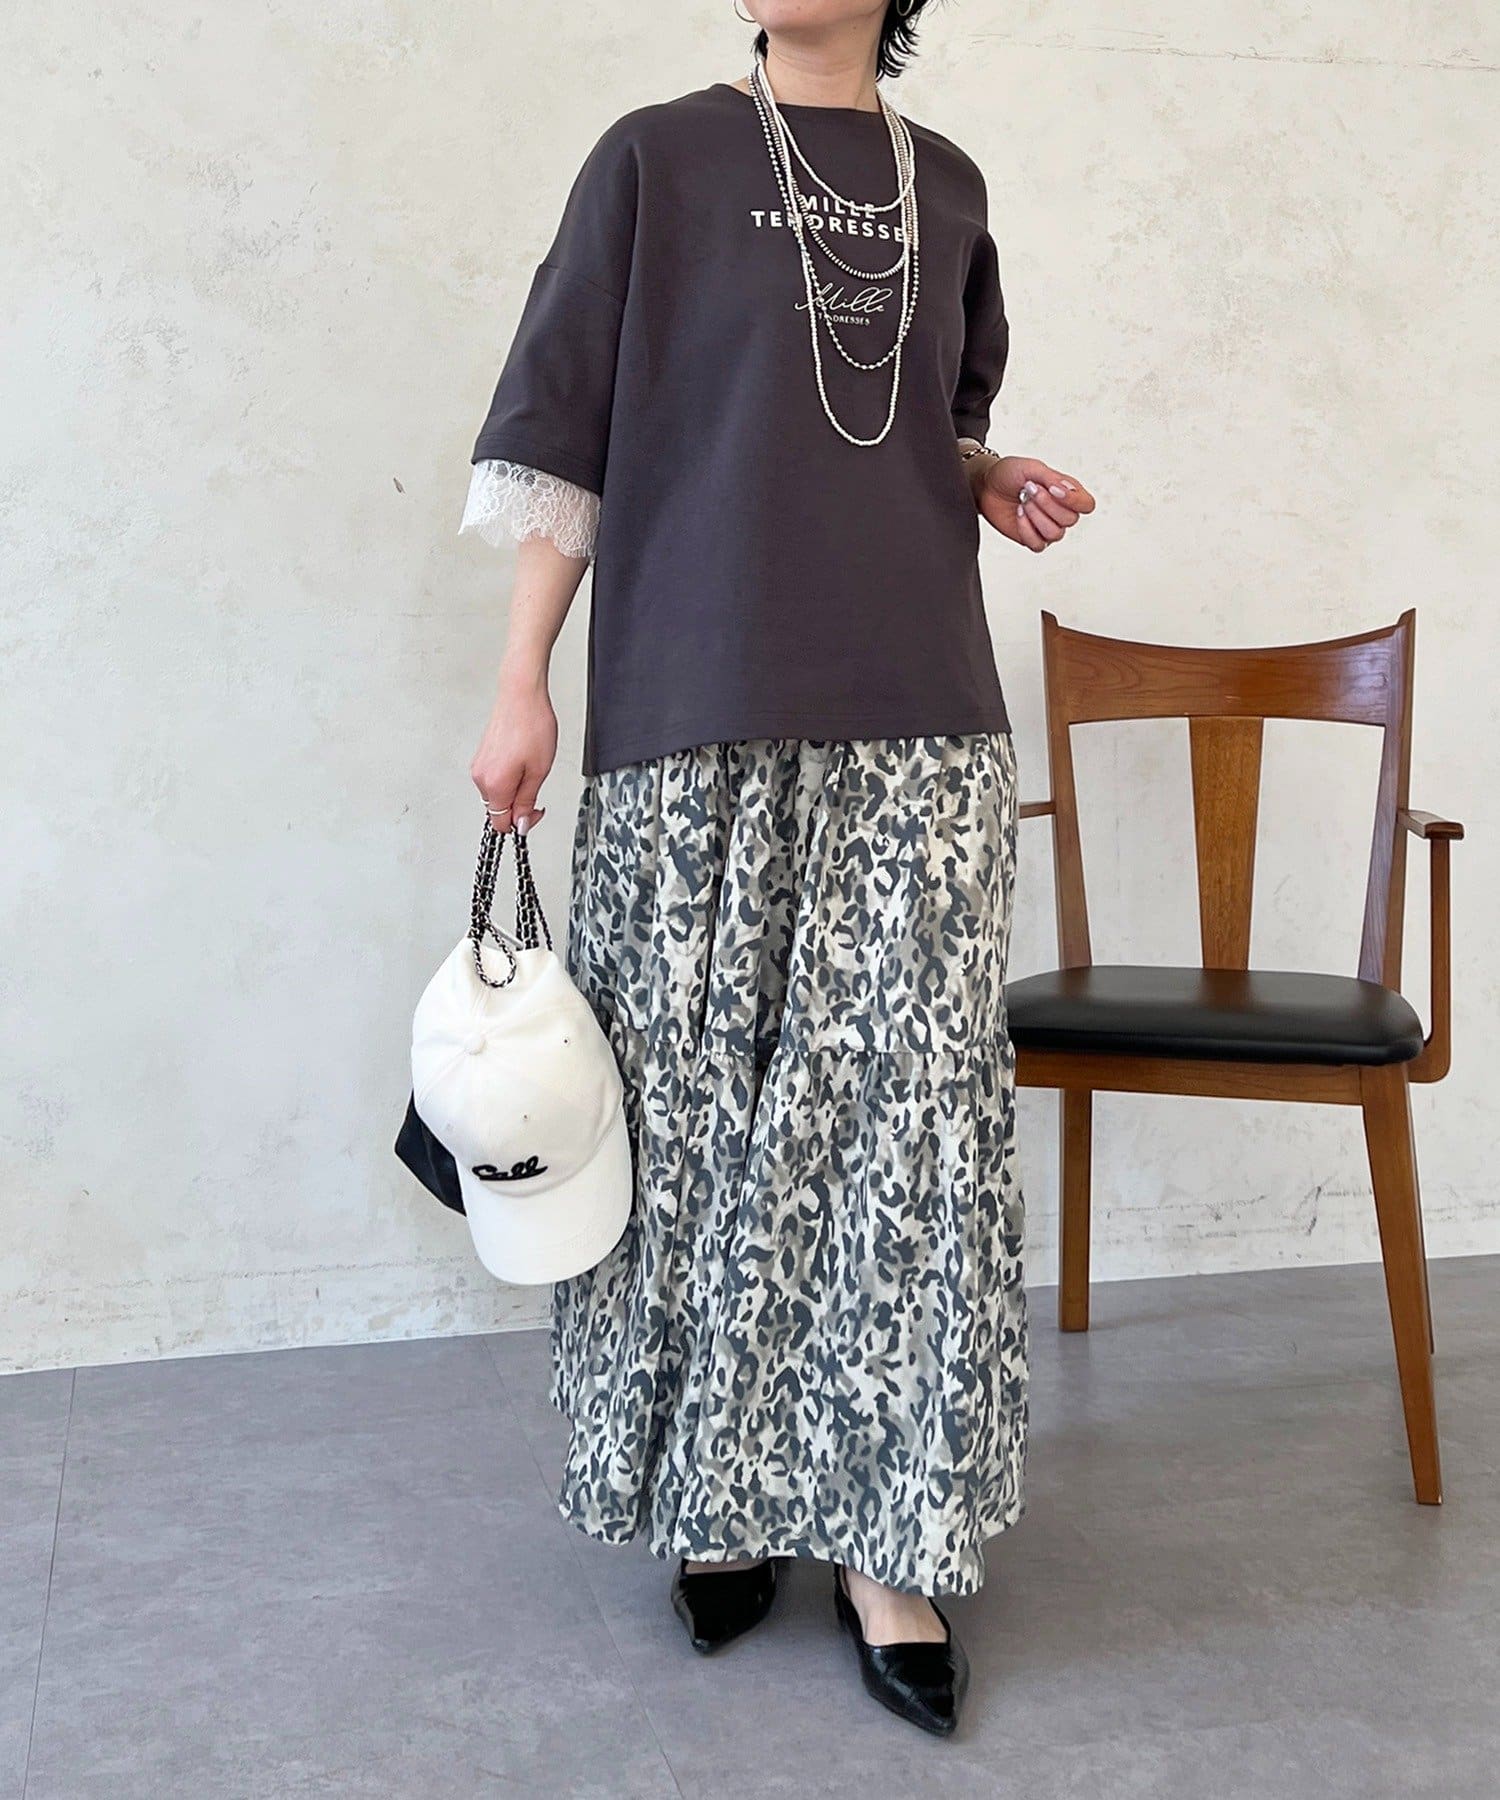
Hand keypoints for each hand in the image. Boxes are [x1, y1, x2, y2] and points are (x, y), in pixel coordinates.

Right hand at [470, 662, 556, 833]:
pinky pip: (494, 778)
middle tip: (537, 788)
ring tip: (531, 768)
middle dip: (518, 805)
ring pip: (497, 793)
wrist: (521, 695)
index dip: (521, 823)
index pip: (500, 822)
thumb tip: (521, 823)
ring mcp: (479, 765)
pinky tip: (521, 761)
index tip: (535, 812)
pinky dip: (508, 777)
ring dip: (514, 790)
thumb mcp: (539, 771)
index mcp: (494, 784)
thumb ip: (527, 801)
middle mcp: (481, 777)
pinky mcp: (482, 756)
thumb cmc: (532, 725)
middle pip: (497, 808)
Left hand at [973, 454, 1095, 553]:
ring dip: (1036, 516)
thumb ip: (1053, 478)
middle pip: (1070, 520)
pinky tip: (1019, 515)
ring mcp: (1047, 527)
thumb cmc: (1010, 473)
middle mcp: (1061, 512)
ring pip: (1055, 534)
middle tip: (1030, 490)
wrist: (986, 486)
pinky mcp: (1031, 539)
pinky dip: (1026, 529)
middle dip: (1047, 504)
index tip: (1052, 488)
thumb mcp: (1032, 468)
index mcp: (1067, 492)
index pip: (1087, 505)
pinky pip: (1038, 545)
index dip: (1074, 500)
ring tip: (1023, 502)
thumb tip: (1068, 491)